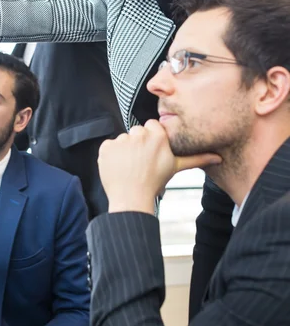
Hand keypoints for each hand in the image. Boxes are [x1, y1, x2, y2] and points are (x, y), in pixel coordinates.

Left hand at [98, 119, 221, 213]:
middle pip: (137, 131)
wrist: (131, 199)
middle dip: (138, 143)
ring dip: (124, 150)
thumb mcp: (175, 167)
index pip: (152, 126)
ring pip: (123, 139)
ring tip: (130, 166)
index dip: (151, 139)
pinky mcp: (106, 147)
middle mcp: (139, 134)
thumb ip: (196, 159)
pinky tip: (118, 167)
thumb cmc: (154, 183)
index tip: (152, 152)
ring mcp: (120, 140)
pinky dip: (111, 155)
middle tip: (141, 161)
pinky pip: (108, 146)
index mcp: (157, 136)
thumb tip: (218, 157)